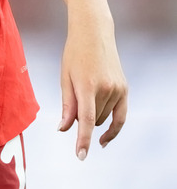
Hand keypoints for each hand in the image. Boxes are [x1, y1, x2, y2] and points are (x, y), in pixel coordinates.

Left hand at [58, 15, 127, 159]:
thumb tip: (64, 130)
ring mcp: (118, 89)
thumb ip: (67, 105)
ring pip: (103, 119)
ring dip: (93, 116)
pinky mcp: (125, 89)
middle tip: (74, 97)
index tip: (80, 156)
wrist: (94, 32)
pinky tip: (103, 140)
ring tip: (85, 92)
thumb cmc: (74, 53)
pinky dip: (112, 129)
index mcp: (87, 85)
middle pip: (92, 120)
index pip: (86, 120)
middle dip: (81, 117)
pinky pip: (120, 117)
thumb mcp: (65, 77)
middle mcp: (106, 88)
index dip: (82, 140)